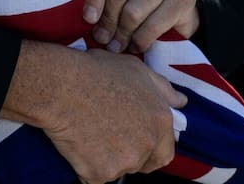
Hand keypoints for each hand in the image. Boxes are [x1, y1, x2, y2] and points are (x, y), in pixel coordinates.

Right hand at [44, 48, 185, 182]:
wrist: (62, 87)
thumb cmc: (97, 72)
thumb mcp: (136, 70)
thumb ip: (163, 89)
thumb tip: (181, 103)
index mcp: (160, 121)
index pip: (165, 152)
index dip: (150, 149)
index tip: (134, 142)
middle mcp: (147, 144)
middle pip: (142, 163)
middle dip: (129, 156)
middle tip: (109, 138)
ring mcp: (124, 162)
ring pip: (118, 169)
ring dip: (107, 159)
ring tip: (90, 134)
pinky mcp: (100, 174)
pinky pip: (94, 177)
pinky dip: (86, 167)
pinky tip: (78, 144)